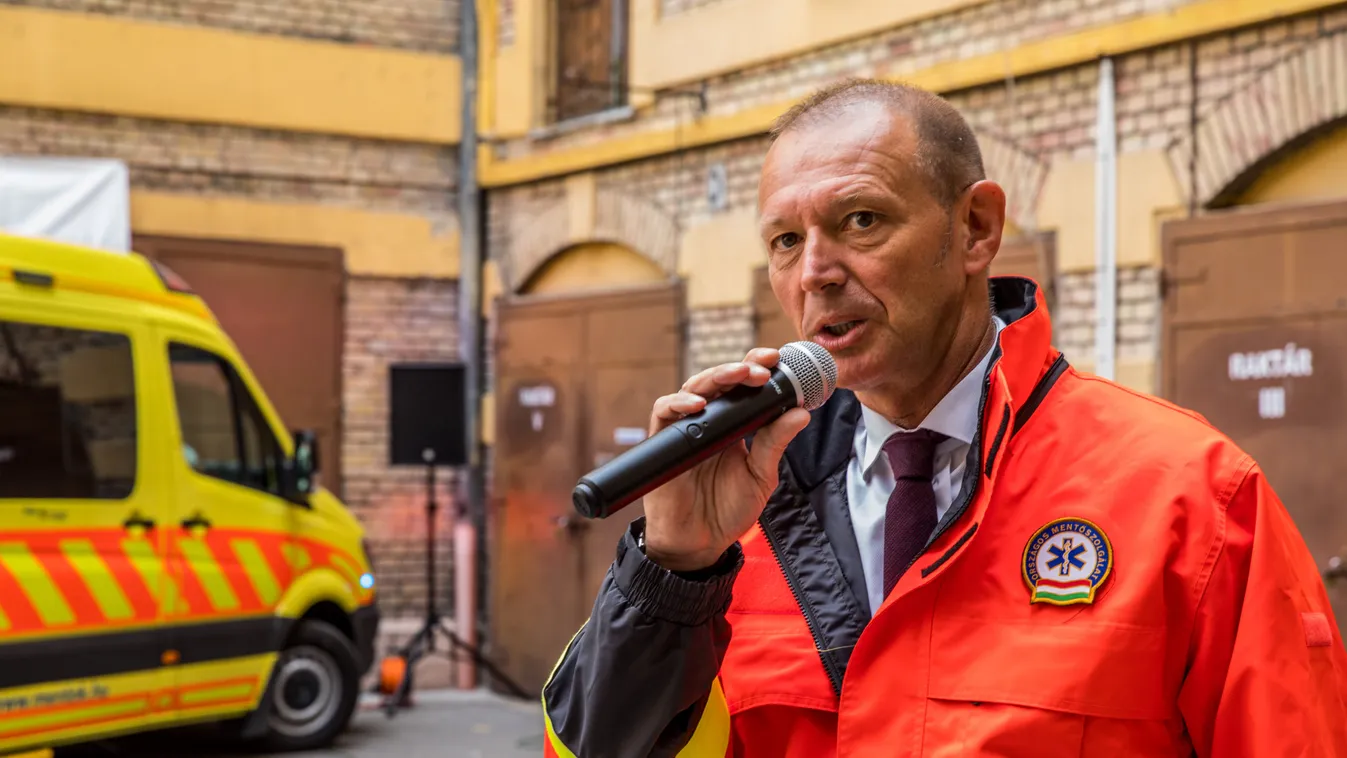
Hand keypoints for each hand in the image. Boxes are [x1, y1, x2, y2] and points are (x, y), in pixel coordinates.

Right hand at [642, 348, 811, 571]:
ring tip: (739, 375)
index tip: (778, 359)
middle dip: (741, 367)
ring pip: (693, 388)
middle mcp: (709, 421)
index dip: (757, 369)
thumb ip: (775, 444)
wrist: (700, 543)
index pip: (743, 387)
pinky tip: (698, 405)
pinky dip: (679, 403)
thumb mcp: (761, 476)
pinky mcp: (664, 442)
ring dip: (716, 377)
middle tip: (763, 366)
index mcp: (734, 425)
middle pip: (719, 380)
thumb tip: (800, 413)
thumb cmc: (728, 509)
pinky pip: (664, 412)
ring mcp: (685, 429)